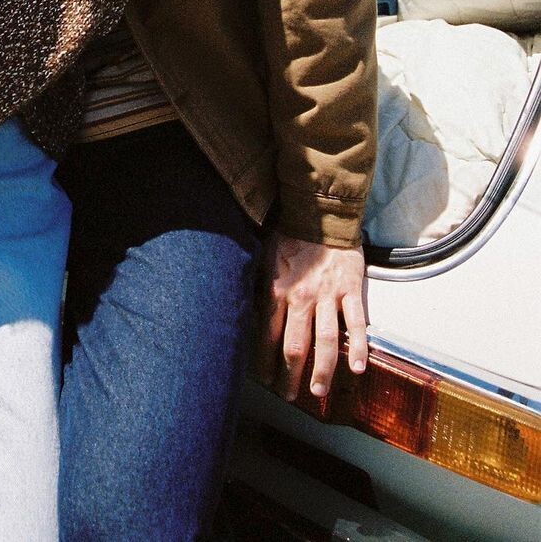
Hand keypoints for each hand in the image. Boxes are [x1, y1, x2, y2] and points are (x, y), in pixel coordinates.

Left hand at [255, 231, 367, 400]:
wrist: (321, 213)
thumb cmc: (290, 236)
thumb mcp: (264, 259)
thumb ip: (261, 288)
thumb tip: (250, 315)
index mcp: (277, 291)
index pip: (268, 336)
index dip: (265, 361)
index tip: (266, 380)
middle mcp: (301, 298)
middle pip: (295, 346)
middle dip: (291, 375)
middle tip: (290, 396)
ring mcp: (328, 296)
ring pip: (325, 340)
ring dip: (322, 370)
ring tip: (318, 392)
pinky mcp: (351, 290)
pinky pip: (357, 324)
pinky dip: (358, 347)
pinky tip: (358, 369)